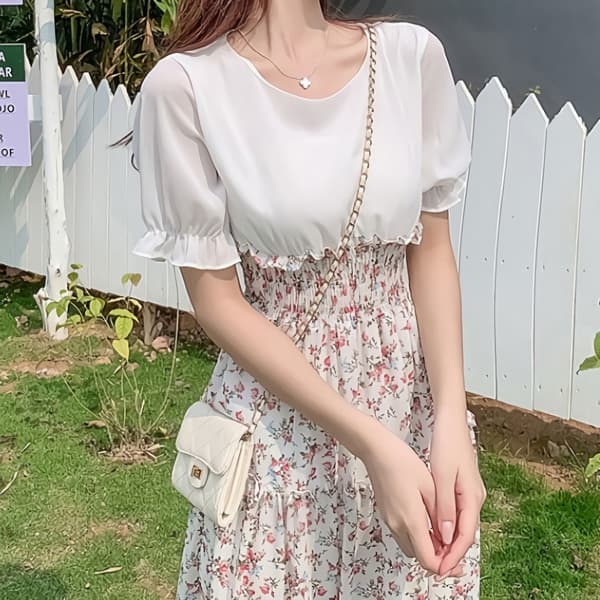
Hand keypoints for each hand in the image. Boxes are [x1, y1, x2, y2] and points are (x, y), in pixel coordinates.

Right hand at [362, 427, 455, 575]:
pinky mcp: (386, 514)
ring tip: (442, 535)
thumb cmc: (402, 462)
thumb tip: (448, 537)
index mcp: (411, 519)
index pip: (428, 560)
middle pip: (418, 557)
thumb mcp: (430, 486)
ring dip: (426, 548)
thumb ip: (440, 515)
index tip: (457, 563)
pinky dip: (416, 537)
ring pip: (410, 547)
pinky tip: (427, 524)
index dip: (444, 566)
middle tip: (453, 550)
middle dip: (437, 558)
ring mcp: (389, 521)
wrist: (376, 451)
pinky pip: (403, 535)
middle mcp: (397, 525)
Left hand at [429, 408, 486, 577]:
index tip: (440, 570)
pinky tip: (436, 529)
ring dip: (449, 540)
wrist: (452, 421)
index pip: (465, 536)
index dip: (453, 555)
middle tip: (435, 568)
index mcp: (472, 497)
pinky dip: (447, 525)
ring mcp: (470, 492)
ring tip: (433, 554)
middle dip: (452, 552)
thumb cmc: (447, 444)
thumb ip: (445, 506)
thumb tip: (447, 537)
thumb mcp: (442, 475)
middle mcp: (475, 497)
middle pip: (465, 533)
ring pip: (461, 524)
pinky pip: (457, 513)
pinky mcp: (463, 486)